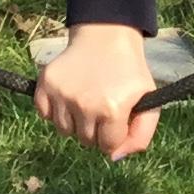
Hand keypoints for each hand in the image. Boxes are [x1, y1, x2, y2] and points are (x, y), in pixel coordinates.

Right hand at [35, 23, 161, 161]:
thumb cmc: (129, 72)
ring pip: (64, 131)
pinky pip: (45, 115)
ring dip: (75, 122)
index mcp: (112, 110)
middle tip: (102, 106)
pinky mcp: (46, 84)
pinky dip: (55, 110)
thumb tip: (114, 158)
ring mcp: (62, 94)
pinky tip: (70, 94)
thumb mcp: (148, 100)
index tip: (118, 118)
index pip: (108, 147)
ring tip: (86, 99)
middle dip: (96, 130)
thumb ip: (140, 136)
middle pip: (86, 141)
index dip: (115, 134)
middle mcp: (84, 104)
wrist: (106, 35)